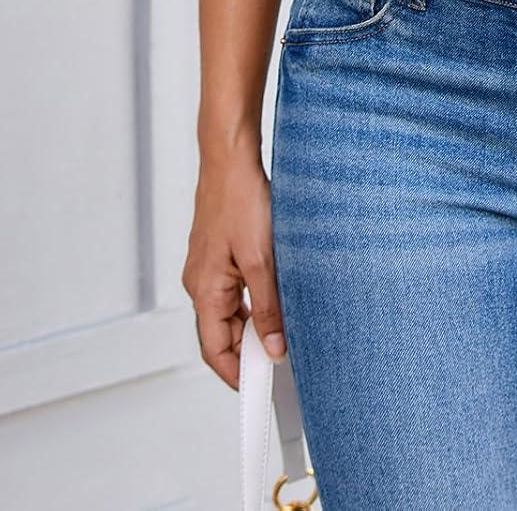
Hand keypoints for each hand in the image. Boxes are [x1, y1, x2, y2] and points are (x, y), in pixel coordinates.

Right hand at [181, 146, 285, 387]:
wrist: (231, 159)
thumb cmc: (239, 201)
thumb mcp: (261, 260)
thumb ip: (267, 307)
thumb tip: (274, 347)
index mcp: (204, 291)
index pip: (215, 350)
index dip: (236, 374)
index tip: (260, 387)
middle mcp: (201, 284)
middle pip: (223, 334)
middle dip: (250, 349)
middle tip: (282, 359)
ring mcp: (209, 269)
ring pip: (231, 312)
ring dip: (255, 324)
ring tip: (285, 329)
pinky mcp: (221, 255)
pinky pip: (235, 291)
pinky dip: (255, 301)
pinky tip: (277, 297)